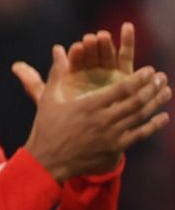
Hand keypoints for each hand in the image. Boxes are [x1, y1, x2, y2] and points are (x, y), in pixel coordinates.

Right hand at [15, 25, 170, 178]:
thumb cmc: (47, 127)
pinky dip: (153, 125)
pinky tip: (163, 117)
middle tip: (162, 78)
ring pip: (140, 116)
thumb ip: (58, 73)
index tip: (149, 70)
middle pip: (135, 101)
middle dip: (151, 88)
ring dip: (156, 102)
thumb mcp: (49, 98)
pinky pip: (139, 135)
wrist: (47, 161)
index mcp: (88, 105)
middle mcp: (102, 119)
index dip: (138, 79)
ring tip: (166, 91)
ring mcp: (110, 135)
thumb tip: (57, 49)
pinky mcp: (114, 148)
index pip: (121, 89)